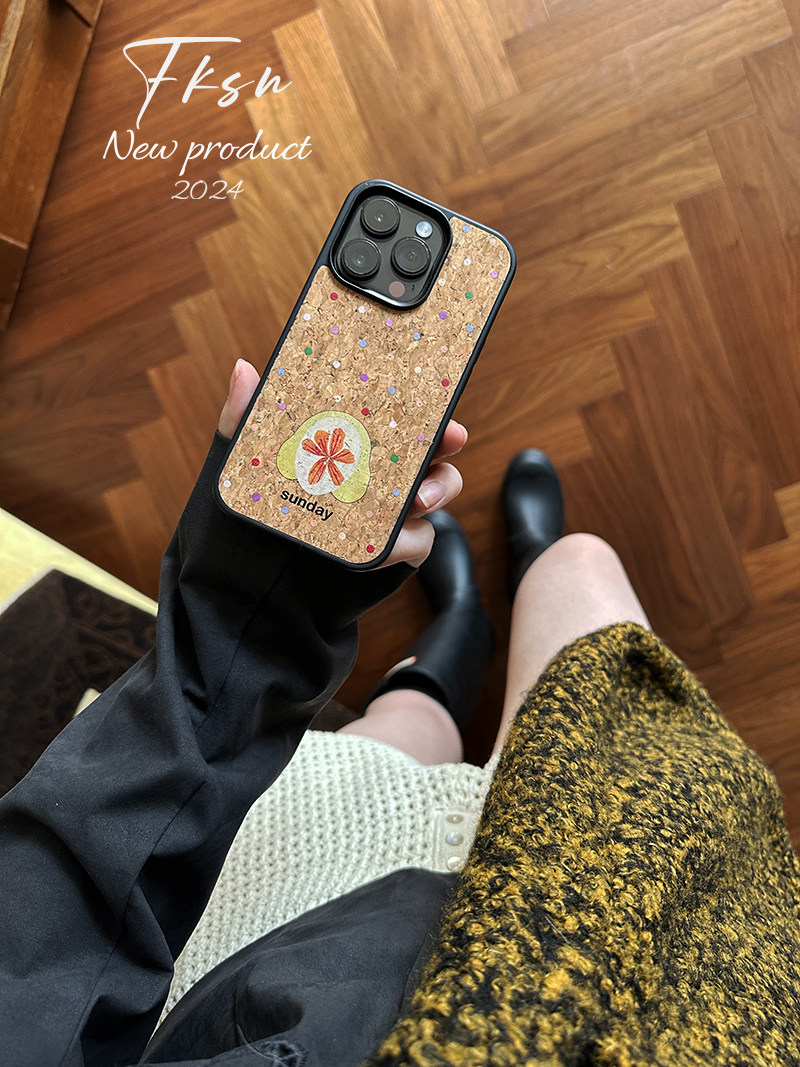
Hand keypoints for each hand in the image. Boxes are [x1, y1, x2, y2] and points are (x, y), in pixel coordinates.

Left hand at [219, 359, 467, 568]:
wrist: (252, 590)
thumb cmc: (252, 522)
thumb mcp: (247, 467)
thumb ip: (246, 420)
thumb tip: (243, 370)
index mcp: (352, 449)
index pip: (395, 419)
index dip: (425, 408)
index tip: (438, 402)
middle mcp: (377, 479)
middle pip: (429, 453)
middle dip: (447, 444)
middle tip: (449, 439)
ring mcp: (386, 517)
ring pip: (433, 496)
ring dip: (437, 491)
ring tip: (417, 498)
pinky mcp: (390, 554)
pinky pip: (416, 543)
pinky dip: (407, 542)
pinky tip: (386, 545)